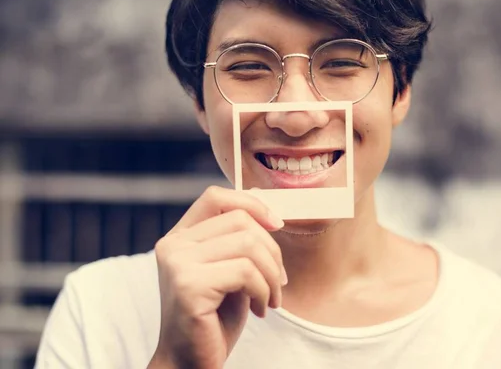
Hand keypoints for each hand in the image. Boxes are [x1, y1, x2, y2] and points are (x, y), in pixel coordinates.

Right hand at [148, 186, 286, 368]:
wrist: (190, 364)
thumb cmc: (214, 319)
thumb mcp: (229, 271)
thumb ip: (239, 243)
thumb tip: (272, 215)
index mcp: (180, 237)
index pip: (216, 197)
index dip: (252, 203)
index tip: (277, 224)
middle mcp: (173, 245)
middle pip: (240, 219)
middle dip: (272, 250)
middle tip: (278, 281)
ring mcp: (178, 264)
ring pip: (248, 244)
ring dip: (271, 275)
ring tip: (270, 298)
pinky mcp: (190, 286)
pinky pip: (246, 272)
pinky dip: (264, 291)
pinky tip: (259, 310)